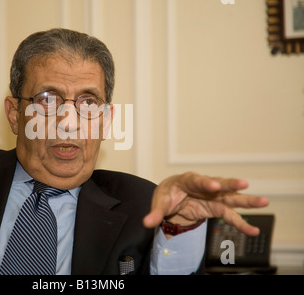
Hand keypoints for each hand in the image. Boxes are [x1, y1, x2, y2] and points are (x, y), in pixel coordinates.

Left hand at [143, 172, 269, 235]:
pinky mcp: (217, 207)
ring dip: (246, 200)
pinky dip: (241, 223)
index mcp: (187, 180)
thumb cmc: (167, 195)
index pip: (197, 180)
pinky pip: (231, 215)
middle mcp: (204, 186)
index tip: (214, 185)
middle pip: (219, 184)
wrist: (173, 199)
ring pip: (231, 197)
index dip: (205, 182)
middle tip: (244, 184)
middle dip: (231, 184)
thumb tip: (147, 222)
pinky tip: (253, 230)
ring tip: (264, 202)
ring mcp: (213, 196)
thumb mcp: (159, 203)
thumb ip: (155, 213)